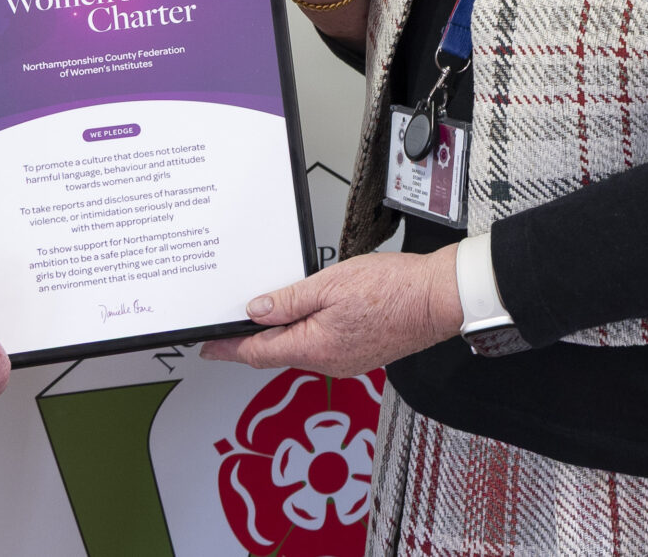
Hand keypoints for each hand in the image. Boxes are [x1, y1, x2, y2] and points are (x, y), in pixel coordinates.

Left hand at [198, 247, 462, 378]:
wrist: (438, 299)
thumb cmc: (394, 290)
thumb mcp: (330, 284)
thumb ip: (289, 300)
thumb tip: (256, 311)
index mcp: (316, 347)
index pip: (258, 353)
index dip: (229, 349)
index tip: (209, 349)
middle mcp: (329, 363)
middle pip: (278, 354)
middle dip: (252, 342)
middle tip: (231, 327)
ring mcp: (346, 362)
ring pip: (301, 351)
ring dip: (281, 337)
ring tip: (268, 316)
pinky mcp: (360, 355)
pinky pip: (321, 349)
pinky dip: (305, 336)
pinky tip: (308, 318)